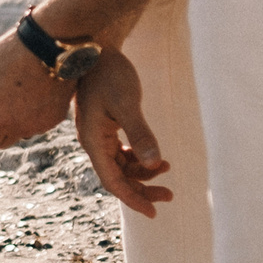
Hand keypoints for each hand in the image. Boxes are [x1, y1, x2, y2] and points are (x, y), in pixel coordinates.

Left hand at [0, 28, 74, 148]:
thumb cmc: (10, 56)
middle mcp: (21, 128)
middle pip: (2, 142)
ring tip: (18, 90)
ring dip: (16, 122)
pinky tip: (34, 90)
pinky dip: (34, 114)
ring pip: (22, 133)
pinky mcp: (58, 117)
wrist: (50, 42)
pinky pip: (39, 124)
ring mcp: (42, 124)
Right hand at [72, 50, 172, 214]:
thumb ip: (141, 134)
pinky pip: (120, 152)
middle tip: (169, 196)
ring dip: (142, 173)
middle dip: (142, 189)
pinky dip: (138, 158)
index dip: (133, 199)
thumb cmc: (109, 74)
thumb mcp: (127, 103)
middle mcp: (93, 142)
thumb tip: (154, 164)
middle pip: (117, 177)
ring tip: (167, 169)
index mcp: (94, 141)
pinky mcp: (105, 125)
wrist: (93, 49)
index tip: (154, 213)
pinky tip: (155, 155)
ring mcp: (98, 134)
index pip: (113, 181)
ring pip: (120, 166)